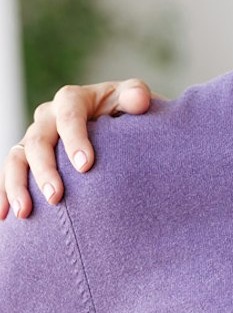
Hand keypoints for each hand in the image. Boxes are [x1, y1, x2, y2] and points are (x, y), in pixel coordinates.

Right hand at [0, 79, 152, 219]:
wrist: (116, 121)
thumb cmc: (125, 109)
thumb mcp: (132, 98)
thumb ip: (135, 96)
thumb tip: (139, 101)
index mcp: (72, 99)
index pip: (69, 116)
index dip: (75, 139)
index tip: (85, 166)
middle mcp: (47, 116)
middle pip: (38, 140)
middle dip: (45, 169)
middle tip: (56, 196)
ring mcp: (33, 137)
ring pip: (16, 159)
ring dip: (17, 186)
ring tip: (25, 212)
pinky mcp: (25, 157)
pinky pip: (8, 174)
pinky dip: (4, 194)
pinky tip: (5, 217)